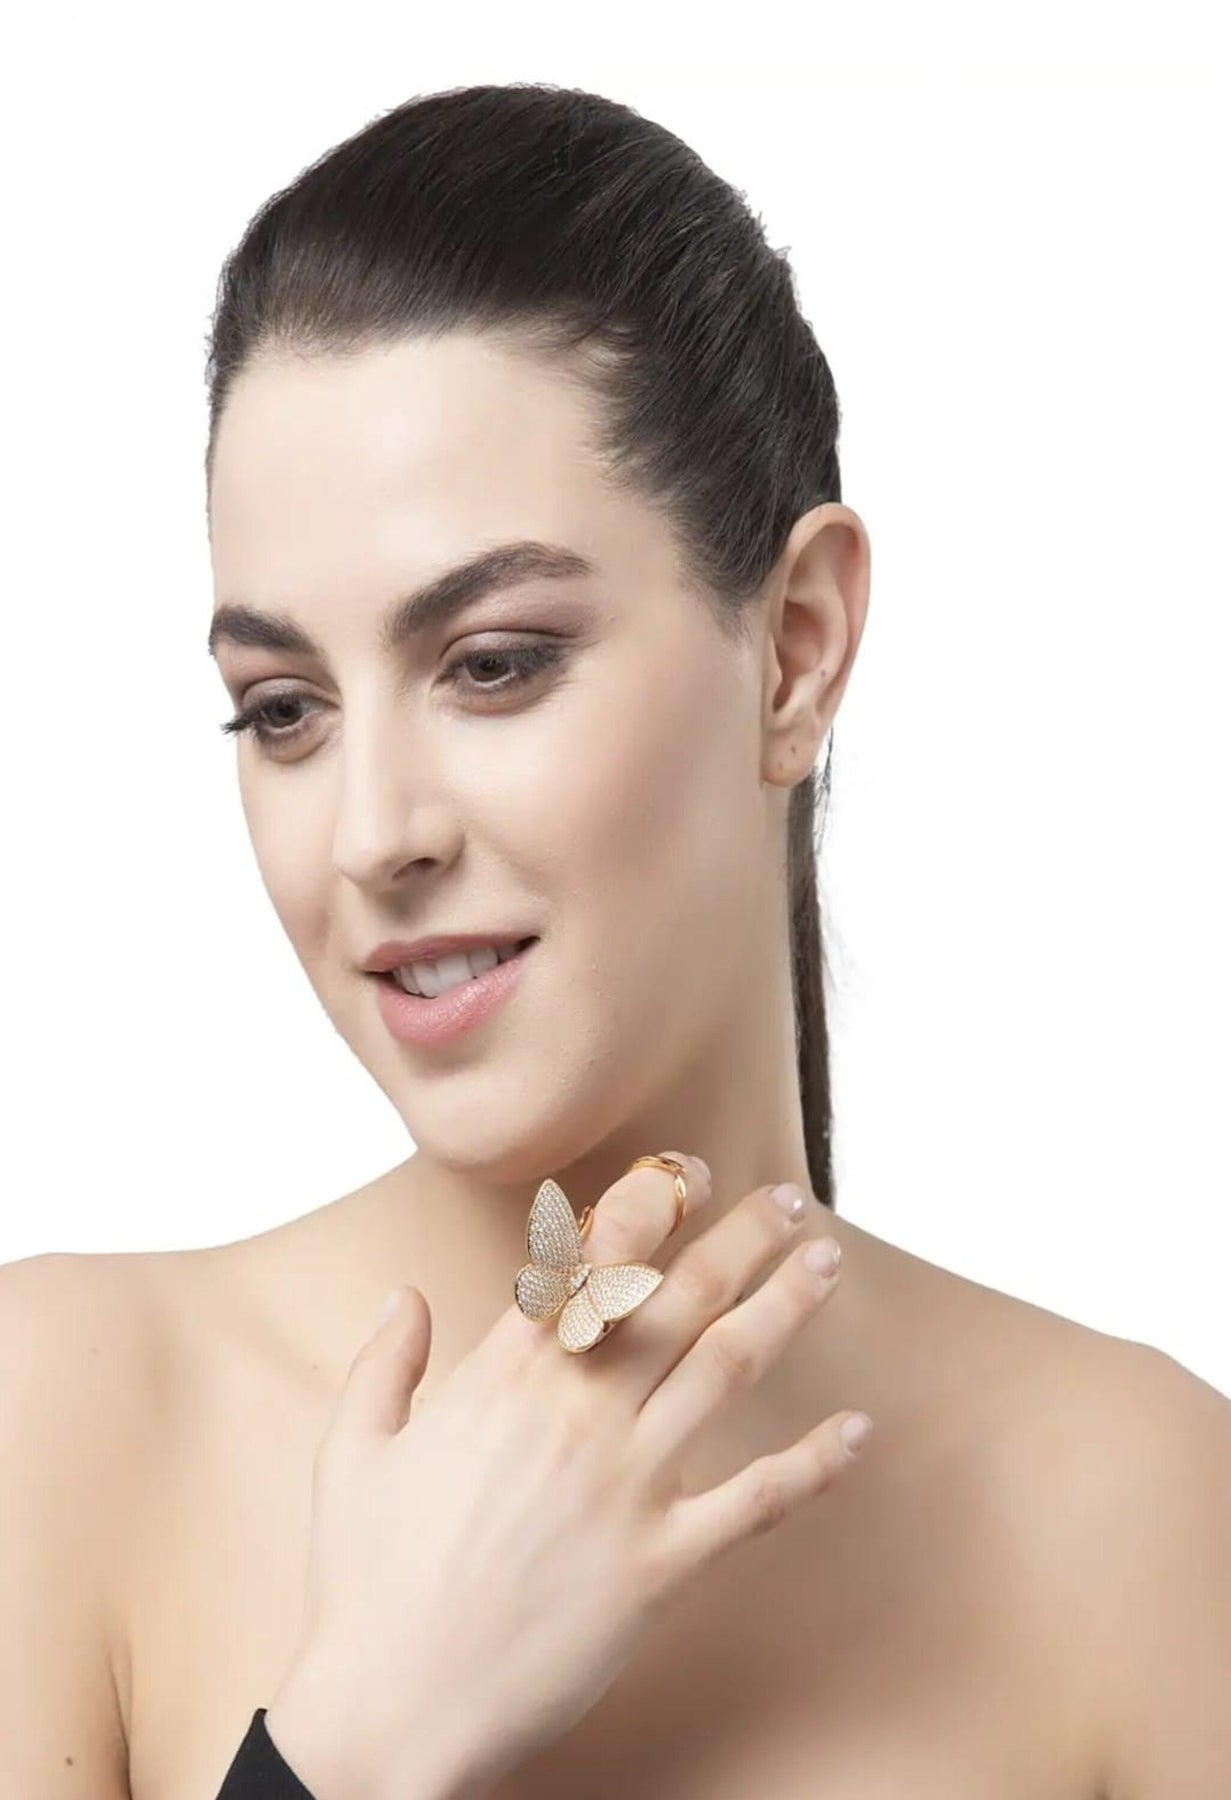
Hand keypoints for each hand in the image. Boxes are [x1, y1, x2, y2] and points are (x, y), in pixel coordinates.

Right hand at [265, 1155, 867, 1799]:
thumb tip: (407, 1296)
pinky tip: (857, 1429)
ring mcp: (624, 1486)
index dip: (648, 1204)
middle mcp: (576, 1414)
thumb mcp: (352, 1452)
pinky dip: (814, 1462)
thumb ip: (383, 1362)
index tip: (687, 1169)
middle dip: (740, 1236)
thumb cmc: (365, 1584)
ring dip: (785, 1304)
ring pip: (726, 1368)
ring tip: (825, 1258)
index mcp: (503, 1380)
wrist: (393, 1711)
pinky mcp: (660, 1564)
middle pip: (677, 1296)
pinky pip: (756, 1502)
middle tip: (787, 1197)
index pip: (590, 1261)